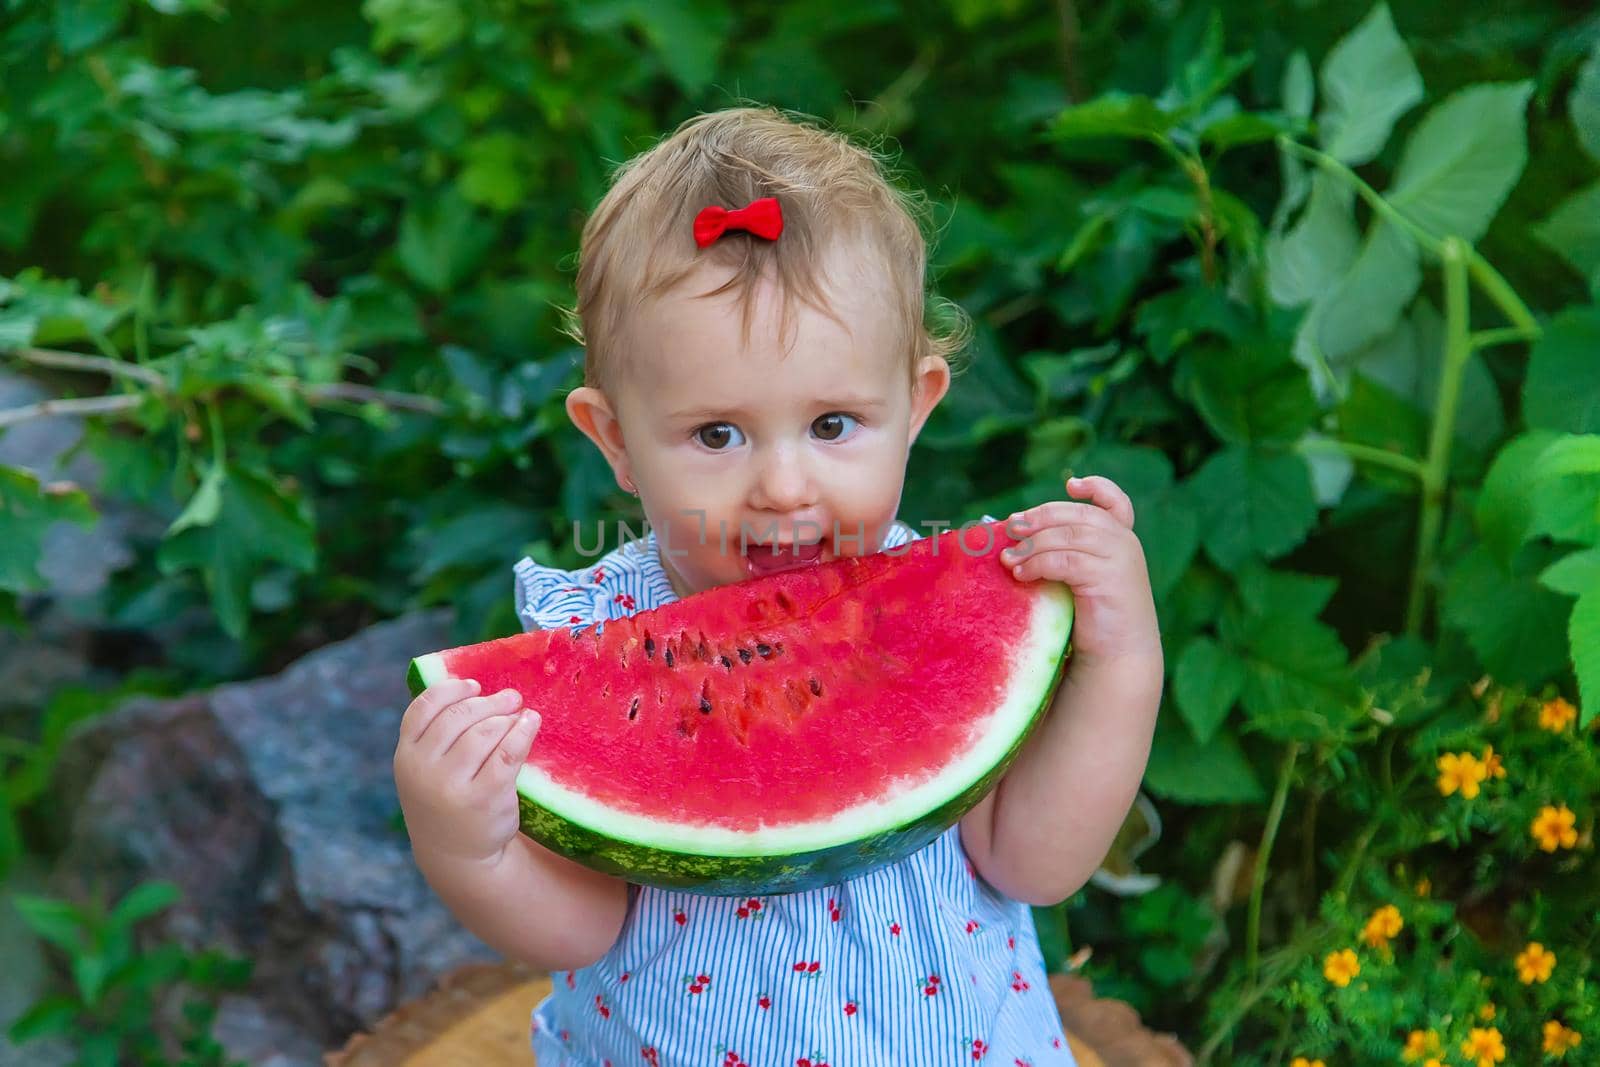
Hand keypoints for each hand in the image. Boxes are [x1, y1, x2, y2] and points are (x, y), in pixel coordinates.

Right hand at [393, 678, 540, 866]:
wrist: (456, 855)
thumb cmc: (446, 798)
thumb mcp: (426, 769)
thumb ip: (437, 735)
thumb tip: (476, 688)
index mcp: (406, 755)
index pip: (424, 707)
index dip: (452, 690)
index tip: (474, 686)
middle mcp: (423, 770)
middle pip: (459, 716)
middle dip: (489, 702)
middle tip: (511, 698)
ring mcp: (452, 786)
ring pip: (485, 732)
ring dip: (507, 718)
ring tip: (520, 715)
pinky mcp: (484, 798)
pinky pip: (508, 753)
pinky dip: (522, 732)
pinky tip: (531, 724)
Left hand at [1001, 475, 1161, 663]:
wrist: (1118, 655)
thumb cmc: (1094, 618)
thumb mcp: (1083, 578)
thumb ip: (1065, 552)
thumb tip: (1016, 535)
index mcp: (1122, 539)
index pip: (1116, 502)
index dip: (1096, 488)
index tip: (1070, 484)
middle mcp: (1125, 543)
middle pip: (1076, 515)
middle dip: (1040, 518)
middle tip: (1010, 528)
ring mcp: (1120, 558)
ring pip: (1067, 536)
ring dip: (1032, 545)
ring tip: (1007, 559)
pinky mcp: (1109, 578)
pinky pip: (1065, 561)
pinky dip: (1038, 564)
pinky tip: (1021, 574)